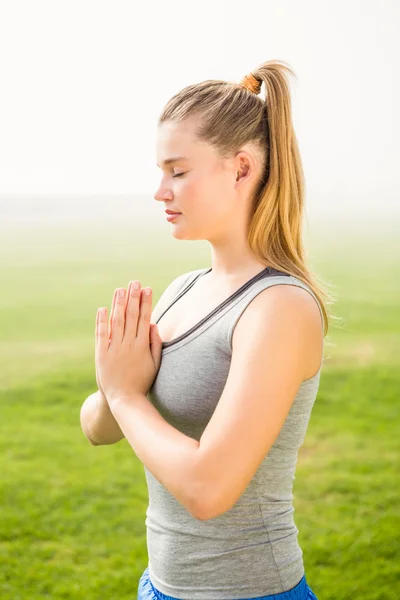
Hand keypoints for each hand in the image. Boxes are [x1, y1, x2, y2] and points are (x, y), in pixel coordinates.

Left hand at [95, 281, 162, 405]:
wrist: (124, 400)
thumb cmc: (143, 382)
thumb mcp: (155, 364)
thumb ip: (155, 344)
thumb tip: (154, 325)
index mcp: (142, 346)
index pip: (145, 319)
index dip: (146, 303)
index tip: (147, 289)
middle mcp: (128, 345)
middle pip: (131, 316)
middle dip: (133, 298)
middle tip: (134, 282)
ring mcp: (114, 349)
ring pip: (117, 321)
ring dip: (118, 304)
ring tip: (120, 289)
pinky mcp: (102, 354)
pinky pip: (101, 334)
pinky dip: (102, 321)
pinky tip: (103, 308)